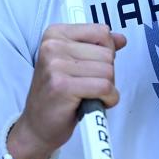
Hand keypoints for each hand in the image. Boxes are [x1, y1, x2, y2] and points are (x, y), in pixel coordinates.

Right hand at [8, 23, 125, 158]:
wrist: (37, 126)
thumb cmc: (58, 94)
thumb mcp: (75, 63)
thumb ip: (98, 47)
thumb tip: (121, 39)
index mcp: (55, 33)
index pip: (101, 32)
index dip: (106, 53)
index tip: (91, 67)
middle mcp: (52, 45)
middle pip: (107, 53)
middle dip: (106, 73)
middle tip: (88, 85)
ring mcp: (55, 65)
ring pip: (108, 71)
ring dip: (107, 88)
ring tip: (88, 95)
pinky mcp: (63, 86)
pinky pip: (105, 87)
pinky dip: (108, 99)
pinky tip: (94, 103)